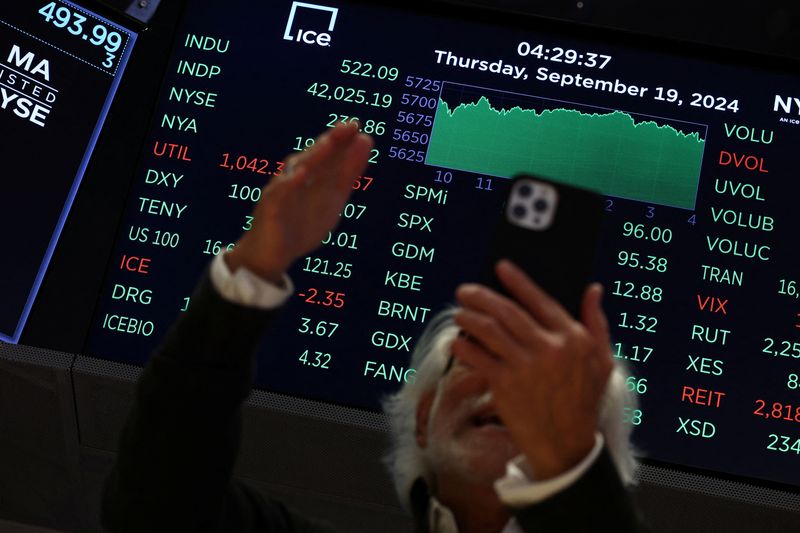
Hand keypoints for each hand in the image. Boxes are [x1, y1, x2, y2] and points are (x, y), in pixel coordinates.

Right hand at [225, 123, 372, 283]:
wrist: (271, 256)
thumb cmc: (300, 225)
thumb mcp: (332, 199)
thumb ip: (348, 174)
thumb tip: (366, 143)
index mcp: (311, 177)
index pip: (328, 156)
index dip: (342, 141)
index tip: (358, 126)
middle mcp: (295, 179)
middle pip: (314, 157)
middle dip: (331, 141)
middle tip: (349, 126)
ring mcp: (281, 192)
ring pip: (296, 170)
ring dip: (313, 156)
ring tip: (329, 143)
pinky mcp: (269, 209)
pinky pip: (278, 194)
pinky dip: (289, 183)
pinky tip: (301, 175)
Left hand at [451, 260, 612, 479]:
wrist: (566, 446)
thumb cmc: (583, 400)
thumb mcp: (602, 361)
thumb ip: (596, 322)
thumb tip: (594, 288)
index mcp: (572, 338)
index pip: (539, 300)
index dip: (518, 281)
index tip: (500, 266)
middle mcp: (548, 348)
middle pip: (507, 312)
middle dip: (481, 296)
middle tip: (464, 290)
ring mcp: (525, 366)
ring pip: (489, 330)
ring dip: (469, 318)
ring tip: (458, 313)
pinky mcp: (505, 385)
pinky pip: (478, 358)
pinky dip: (464, 346)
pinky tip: (456, 341)